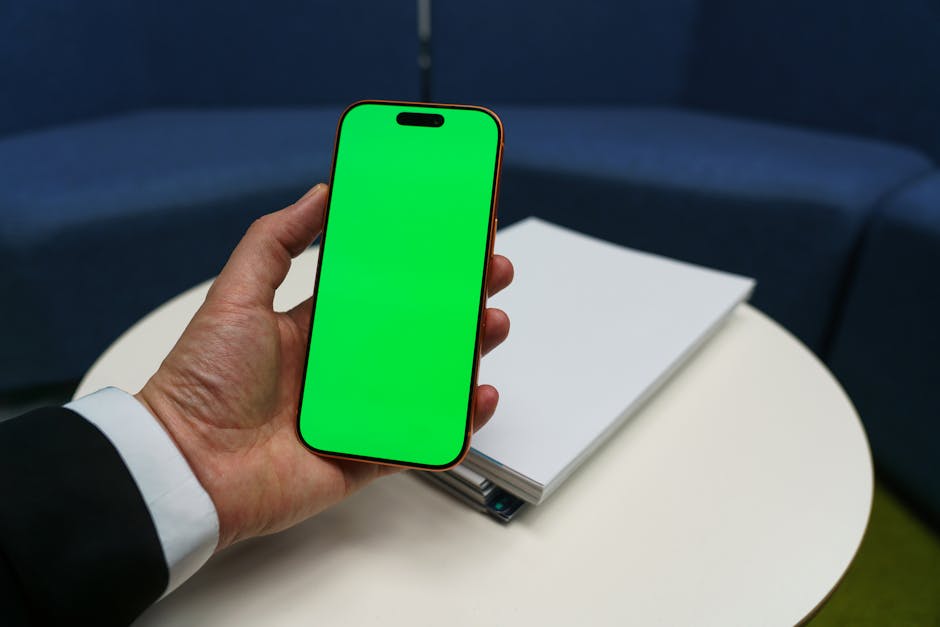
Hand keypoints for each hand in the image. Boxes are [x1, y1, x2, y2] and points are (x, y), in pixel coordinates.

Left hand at [135, 184, 512, 550]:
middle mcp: (342, 368)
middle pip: (415, 330)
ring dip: (466, 352)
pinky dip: (457, 423)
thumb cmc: (202, 381)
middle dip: (456, 300)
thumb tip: (320, 191)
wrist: (187, 468)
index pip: (382, 289)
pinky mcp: (365, 456)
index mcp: (315, 328)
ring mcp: (357, 413)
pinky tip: (479, 396)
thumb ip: (274, 241)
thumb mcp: (236, 296)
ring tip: (493, 324)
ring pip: (427, 380)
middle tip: (490, 271)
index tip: (452, 234)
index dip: (418, 264)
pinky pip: (421, 438)